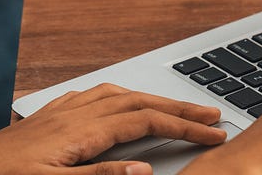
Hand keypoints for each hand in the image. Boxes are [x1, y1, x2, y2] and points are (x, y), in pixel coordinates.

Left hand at [0, 84, 226, 174]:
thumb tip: (145, 173)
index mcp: (81, 131)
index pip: (147, 122)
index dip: (185, 127)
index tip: (215, 134)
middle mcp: (74, 114)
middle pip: (141, 102)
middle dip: (180, 108)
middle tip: (214, 116)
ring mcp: (59, 113)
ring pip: (120, 95)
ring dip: (154, 99)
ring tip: (178, 107)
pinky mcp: (46, 118)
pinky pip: (94, 97)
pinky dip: (121, 96)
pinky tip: (120, 102)